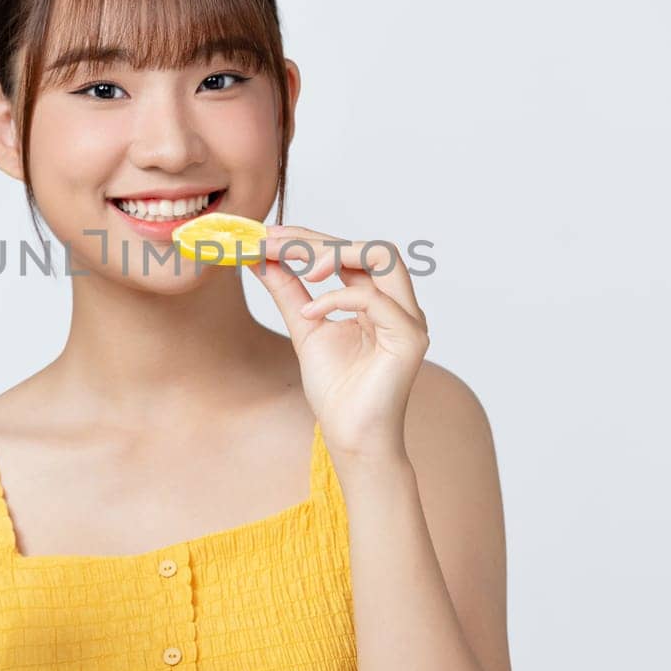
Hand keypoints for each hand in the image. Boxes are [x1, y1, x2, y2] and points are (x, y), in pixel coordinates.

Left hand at [248, 225, 429, 461]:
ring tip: (301, 268)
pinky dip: (336, 298)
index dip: (309, 238)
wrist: (350, 436)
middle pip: (368, 247)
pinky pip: (374, 299)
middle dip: (318, 240)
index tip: (268, 235)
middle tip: (273, 242)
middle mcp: (399, 305)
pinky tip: (309, 312)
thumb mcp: (304, 326)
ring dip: (337, 254)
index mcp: (379, 300)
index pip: (349, 253)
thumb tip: (261, 257)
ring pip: (384, 257)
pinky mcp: (409, 338)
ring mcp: (409, 320)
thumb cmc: (336, 390)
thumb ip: (288, 290)